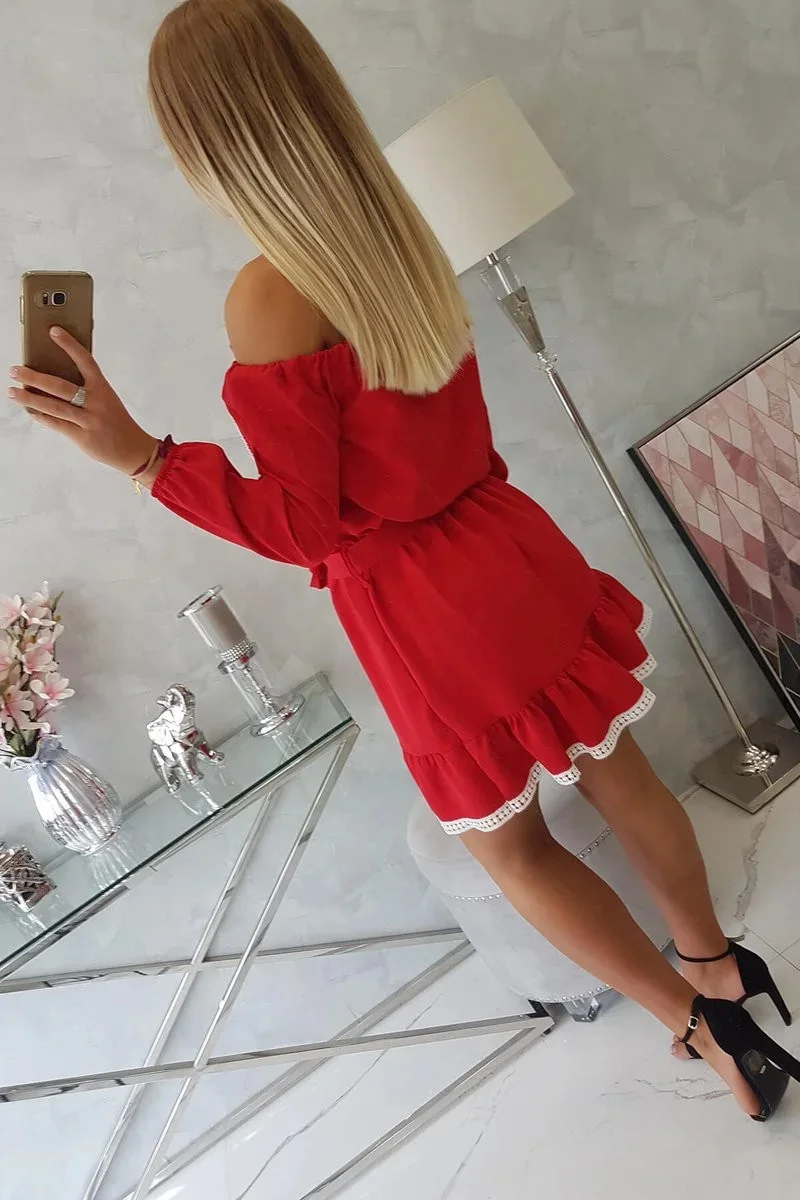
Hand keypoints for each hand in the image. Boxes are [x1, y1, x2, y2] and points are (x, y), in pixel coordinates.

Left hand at [8, 327, 157, 475]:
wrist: (133, 449)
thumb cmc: (116, 421)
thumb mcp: (106, 400)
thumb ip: (86, 389)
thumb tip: (53, 381)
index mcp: (103, 388)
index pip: (85, 361)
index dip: (70, 345)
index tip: (54, 331)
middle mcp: (96, 402)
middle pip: (60, 386)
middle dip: (34, 377)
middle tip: (15, 370)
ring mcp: (89, 420)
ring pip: (54, 407)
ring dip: (30, 399)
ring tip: (12, 392)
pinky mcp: (83, 437)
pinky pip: (57, 425)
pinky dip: (41, 417)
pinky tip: (30, 410)